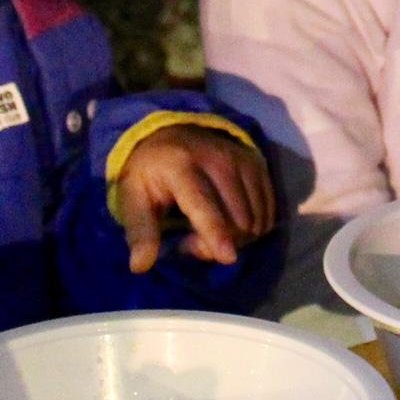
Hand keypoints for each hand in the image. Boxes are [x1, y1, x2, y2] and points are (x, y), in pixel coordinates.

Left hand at [117, 125, 275, 274]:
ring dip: (237, 237)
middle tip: (192, 240)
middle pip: (235, 218)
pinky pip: (267, 211)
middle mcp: (217, 158)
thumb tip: (140, 266)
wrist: (171, 133)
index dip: (216, 232)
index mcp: (180, 166)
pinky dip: (252, 226)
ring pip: (255, 218)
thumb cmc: (149, 172)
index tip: (228, 257)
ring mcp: (242, 159)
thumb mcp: (132, 197)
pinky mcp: (257, 163)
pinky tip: (231, 220)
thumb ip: (140, 231)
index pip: (203, 204)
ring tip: (211, 229)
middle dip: (219, 242)